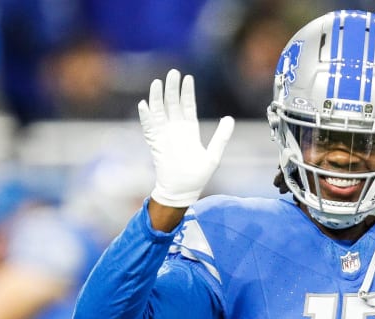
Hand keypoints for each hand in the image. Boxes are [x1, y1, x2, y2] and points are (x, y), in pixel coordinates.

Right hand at [138, 69, 233, 206]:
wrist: (182, 191)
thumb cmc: (198, 176)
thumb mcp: (214, 154)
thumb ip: (222, 136)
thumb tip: (229, 118)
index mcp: (190, 130)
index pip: (188, 106)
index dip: (187, 92)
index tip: (188, 78)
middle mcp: (176, 130)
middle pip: (172, 104)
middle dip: (172, 88)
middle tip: (173, 72)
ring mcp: (164, 136)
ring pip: (159, 111)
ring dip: (158, 97)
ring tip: (158, 82)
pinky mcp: (156, 144)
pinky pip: (149, 127)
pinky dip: (146, 116)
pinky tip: (144, 104)